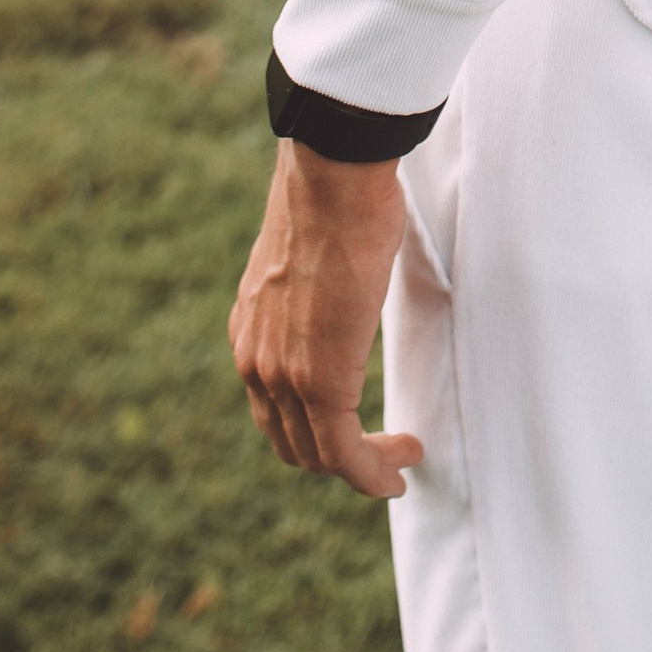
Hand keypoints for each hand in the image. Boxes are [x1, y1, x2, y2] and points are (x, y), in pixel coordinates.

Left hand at [228, 142, 421, 499]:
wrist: (332, 179)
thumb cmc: (337, 199)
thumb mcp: (312, 262)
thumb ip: (315, 294)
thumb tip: (344, 289)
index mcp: (251, 333)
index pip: (274, 410)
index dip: (315, 431)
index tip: (357, 429)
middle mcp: (256, 362)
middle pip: (292, 443)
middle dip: (339, 458)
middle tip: (384, 451)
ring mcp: (282, 375)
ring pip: (318, 455)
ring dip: (362, 468)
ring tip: (400, 458)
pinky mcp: (318, 380)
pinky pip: (342, 452)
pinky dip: (372, 472)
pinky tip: (400, 465)